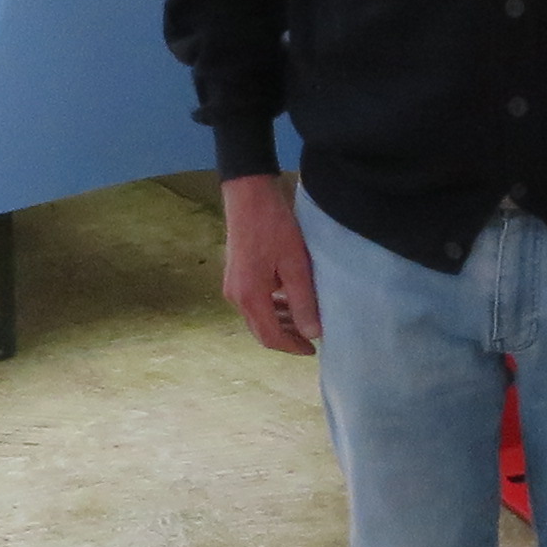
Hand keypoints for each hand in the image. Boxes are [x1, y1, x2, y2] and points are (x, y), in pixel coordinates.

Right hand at [218, 172, 319, 354]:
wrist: (249, 196)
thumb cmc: (274, 227)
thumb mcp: (296, 266)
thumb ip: (303, 302)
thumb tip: (311, 333)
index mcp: (250, 297)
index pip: (271, 337)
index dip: (292, 347)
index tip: (313, 349)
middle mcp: (236, 297)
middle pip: (261, 330)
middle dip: (287, 337)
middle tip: (311, 338)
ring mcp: (233, 286)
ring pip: (258, 317)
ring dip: (280, 322)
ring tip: (305, 320)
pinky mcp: (235, 276)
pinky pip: (255, 302)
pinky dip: (272, 308)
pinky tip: (290, 301)